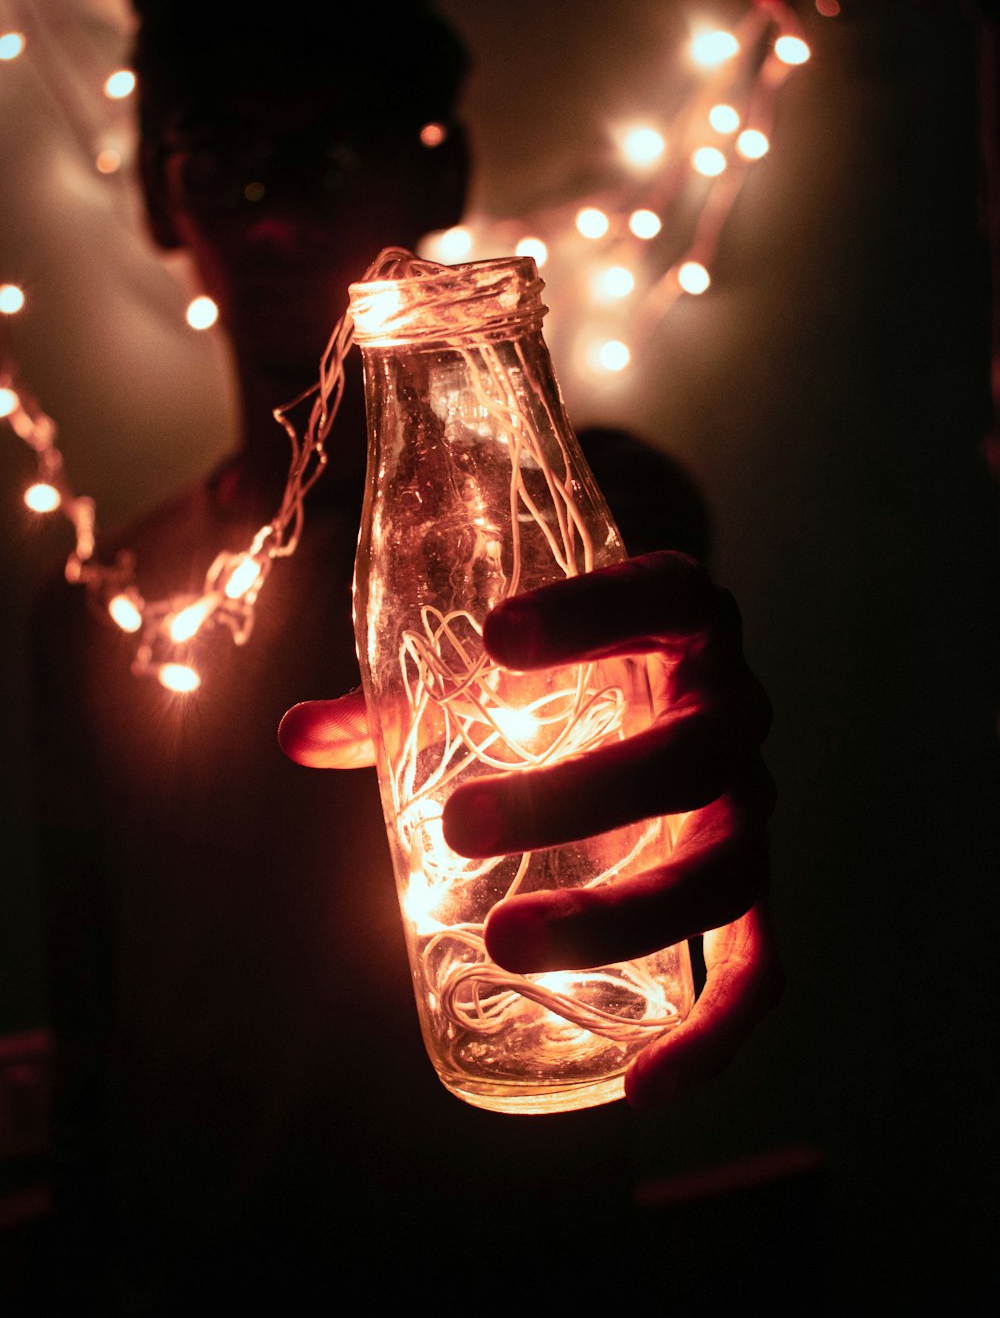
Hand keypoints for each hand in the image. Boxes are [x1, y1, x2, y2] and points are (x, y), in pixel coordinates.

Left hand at [279, 551, 781, 1108]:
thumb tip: (297, 736)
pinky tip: (644, 1085)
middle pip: (686, 759)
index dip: (588, 616)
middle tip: (459, 826)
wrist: (671, 682)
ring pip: (720, 870)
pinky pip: (759, 964)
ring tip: (507, 944)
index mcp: (682, 620)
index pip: (658, 598)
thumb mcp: (506, 665)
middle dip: (576, 797)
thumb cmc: (576, 670)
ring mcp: (751, 800)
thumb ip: (408, 700)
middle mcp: (733, 707)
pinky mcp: (748, 881)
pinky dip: (716, 1031)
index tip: (494, 637)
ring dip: (619, 917)